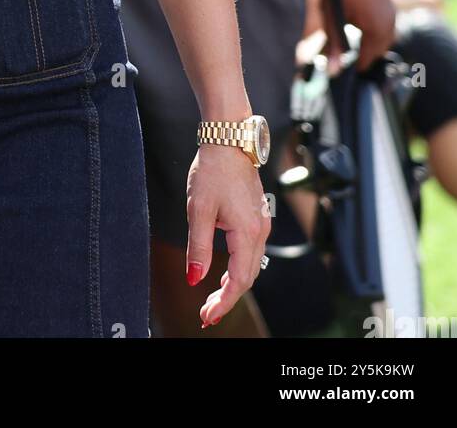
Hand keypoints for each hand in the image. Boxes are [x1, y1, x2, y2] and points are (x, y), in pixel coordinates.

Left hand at [185, 144, 270, 327]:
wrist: (229, 139)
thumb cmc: (212, 170)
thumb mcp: (198, 210)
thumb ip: (198, 247)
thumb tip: (195, 279)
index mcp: (246, 233)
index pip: (237, 281)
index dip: (223, 303)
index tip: (206, 317)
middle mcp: (260, 230)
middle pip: (247, 277)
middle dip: (227, 298)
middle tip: (206, 312)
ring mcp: (262, 222)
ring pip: (251, 264)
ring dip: (234, 283)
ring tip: (213, 297)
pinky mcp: (258, 214)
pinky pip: (252, 250)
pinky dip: (240, 266)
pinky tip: (225, 270)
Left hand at [322, 0, 395, 73]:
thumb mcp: (331, 18)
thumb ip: (333, 45)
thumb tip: (333, 71)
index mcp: (376, 31)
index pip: (366, 61)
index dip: (351, 66)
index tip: (337, 68)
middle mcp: (389, 26)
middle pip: (376, 53)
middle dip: (360, 57)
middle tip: (341, 57)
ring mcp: (392, 16)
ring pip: (382, 42)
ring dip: (368, 46)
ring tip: (349, 44)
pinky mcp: (390, 8)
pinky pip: (384, 30)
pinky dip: (373, 34)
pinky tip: (358, 28)